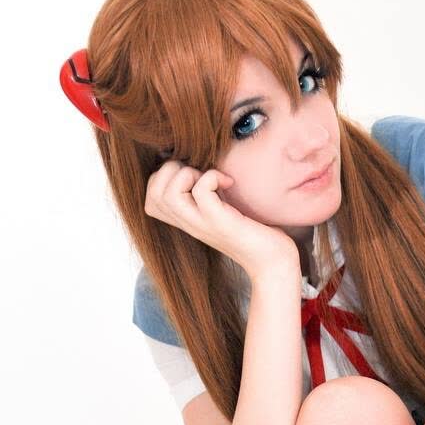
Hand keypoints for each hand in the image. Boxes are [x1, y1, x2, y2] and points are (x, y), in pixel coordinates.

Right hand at [144, 160, 297, 281]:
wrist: (273, 262)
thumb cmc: (253, 232)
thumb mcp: (223, 208)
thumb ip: (207, 193)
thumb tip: (200, 162)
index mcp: (186, 219)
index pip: (151, 196)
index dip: (165, 176)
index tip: (193, 175)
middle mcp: (189, 223)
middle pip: (153, 192)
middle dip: (172, 170)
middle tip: (201, 174)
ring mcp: (202, 224)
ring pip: (167, 194)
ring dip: (187, 174)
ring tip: (211, 179)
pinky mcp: (220, 222)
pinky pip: (200, 191)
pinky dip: (212, 177)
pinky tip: (229, 183)